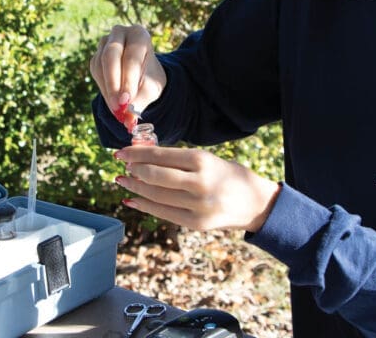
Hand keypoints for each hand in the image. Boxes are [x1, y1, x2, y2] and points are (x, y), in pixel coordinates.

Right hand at [89, 25, 166, 119]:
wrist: (143, 73)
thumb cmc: (149, 77)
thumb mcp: (151, 89)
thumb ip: (140, 102)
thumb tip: (128, 120)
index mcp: (139, 35)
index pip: (131, 56)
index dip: (128, 80)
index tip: (126, 101)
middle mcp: (120, 33)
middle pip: (110, 56)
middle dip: (113, 84)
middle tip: (117, 107)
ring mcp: (105, 43)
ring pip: (100, 65)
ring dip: (108, 90)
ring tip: (117, 109)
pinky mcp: (96, 55)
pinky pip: (95, 72)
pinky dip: (103, 89)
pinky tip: (112, 100)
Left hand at [114, 145, 279, 232]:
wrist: (255, 204)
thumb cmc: (228, 175)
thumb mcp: (208, 159)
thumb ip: (179, 160)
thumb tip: (142, 156)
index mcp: (203, 161)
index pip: (160, 155)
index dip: (136, 153)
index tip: (120, 152)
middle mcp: (200, 182)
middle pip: (155, 176)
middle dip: (133, 169)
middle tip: (121, 165)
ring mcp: (198, 205)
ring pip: (156, 195)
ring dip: (134, 187)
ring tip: (123, 181)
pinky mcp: (196, 223)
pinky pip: (163, 213)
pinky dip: (144, 206)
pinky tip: (131, 200)